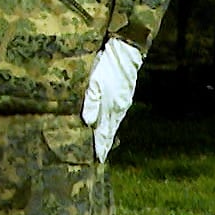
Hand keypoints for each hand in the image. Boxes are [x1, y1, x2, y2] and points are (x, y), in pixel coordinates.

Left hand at [81, 38, 143, 162]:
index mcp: (110, 108)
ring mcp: (122, 103)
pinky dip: (113, 124)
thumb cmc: (106, 68)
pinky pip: (117, 116)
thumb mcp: (95, 84)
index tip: (98, 159)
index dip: (100, 146)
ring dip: (108, 135)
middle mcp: (118, 109)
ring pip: (114, 124)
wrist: (125, 55)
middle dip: (104, 145)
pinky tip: (110, 125)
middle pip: (109, 131)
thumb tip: (88, 123)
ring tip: (105, 146)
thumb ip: (91, 103)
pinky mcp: (124, 97)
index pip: (104, 133)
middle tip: (100, 158)